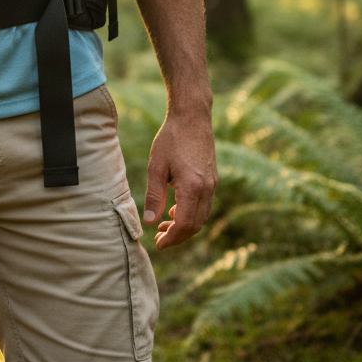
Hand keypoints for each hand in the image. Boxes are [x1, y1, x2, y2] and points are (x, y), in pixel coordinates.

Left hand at [142, 111, 216, 249]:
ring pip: (202, 216)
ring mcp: (212, 184)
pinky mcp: (212, 179)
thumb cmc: (171, 139)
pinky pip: (204, 205)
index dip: (172, 238)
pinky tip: (174, 209)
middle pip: (195, 225)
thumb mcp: (156, 167)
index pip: (185, 224)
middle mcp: (207, 189)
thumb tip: (149, 221)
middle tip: (159, 239)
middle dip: (178, 236)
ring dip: (185, 226)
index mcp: (193, 188)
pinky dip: (191, 213)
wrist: (192, 117)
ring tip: (164, 226)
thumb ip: (153, 196)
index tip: (158, 244)